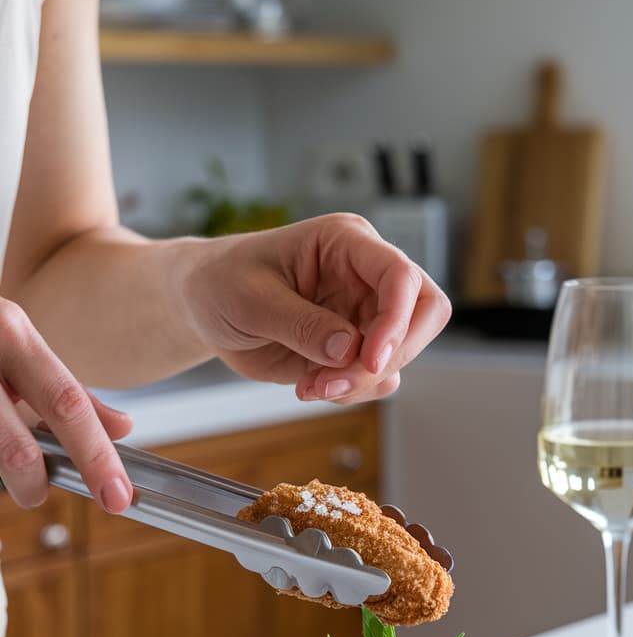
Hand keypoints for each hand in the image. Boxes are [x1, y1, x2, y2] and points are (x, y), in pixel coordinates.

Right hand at [0, 299, 132, 510]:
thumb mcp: (17, 347)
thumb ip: (67, 390)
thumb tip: (122, 428)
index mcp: (11, 332)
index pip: (66, 404)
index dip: (96, 458)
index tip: (117, 497)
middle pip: (17, 448)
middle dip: (33, 484)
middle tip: (36, 493)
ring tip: (5, 467)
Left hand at [179, 213, 451, 403]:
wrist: (204, 306)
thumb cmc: (223, 282)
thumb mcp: (251, 299)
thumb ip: (300, 323)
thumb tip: (348, 349)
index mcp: (346, 243)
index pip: (400, 275)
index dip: (397, 320)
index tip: (370, 360)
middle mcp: (366, 276)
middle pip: (424, 314)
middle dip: (389, 357)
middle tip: (336, 383)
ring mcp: (364, 313)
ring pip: (399, 354)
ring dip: (360, 383)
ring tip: (308, 387)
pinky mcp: (354, 348)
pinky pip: (377, 378)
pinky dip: (350, 392)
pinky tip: (309, 386)